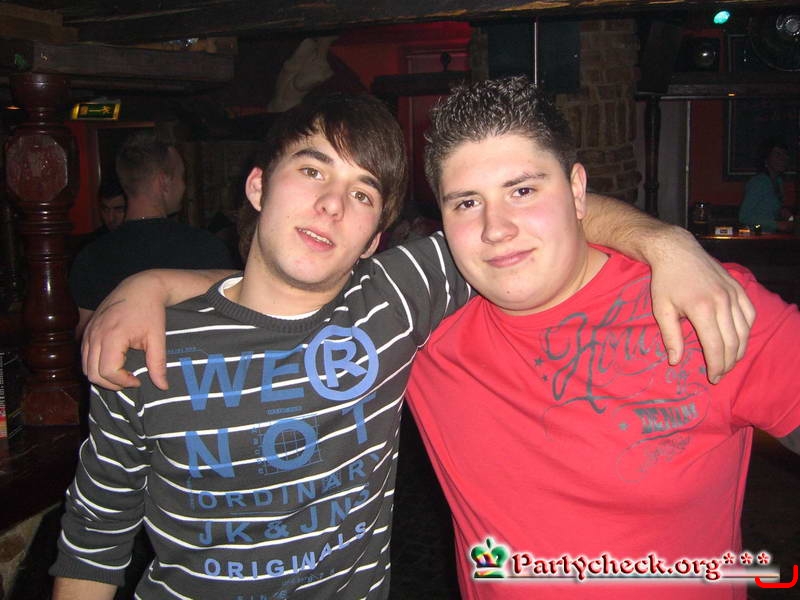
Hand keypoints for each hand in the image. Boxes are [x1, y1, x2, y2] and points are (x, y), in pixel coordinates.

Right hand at [81, 276, 168, 390]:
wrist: (141, 287)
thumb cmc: (151, 311)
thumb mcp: (157, 337)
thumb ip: (158, 363)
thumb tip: (163, 387)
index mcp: (112, 336)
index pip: (108, 371)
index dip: (123, 382)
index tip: (138, 380)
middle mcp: (95, 335)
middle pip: (92, 374)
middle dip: (111, 383)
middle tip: (130, 380)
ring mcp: (88, 332)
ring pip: (85, 367)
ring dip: (102, 376)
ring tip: (122, 374)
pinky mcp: (87, 330)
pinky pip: (84, 356)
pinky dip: (95, 365)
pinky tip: (113, 362)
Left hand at [648, 227, 754, 382]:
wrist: (677, 251)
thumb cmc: (665, 281)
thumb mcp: (661, 309)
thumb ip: (671, 337)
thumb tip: (675, 361)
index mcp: (701, 309)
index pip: (715, 346)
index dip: (716, 366)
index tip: (712, 378)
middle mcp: (722, 302)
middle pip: (732, 342)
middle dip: (727, 363)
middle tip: (719, 375)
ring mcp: (733, 294)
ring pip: (744, 330)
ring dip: (739, 350)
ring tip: (729, 362)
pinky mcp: (738, 288)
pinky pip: (749, 314)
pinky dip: (746, 330)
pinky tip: (739, 339)